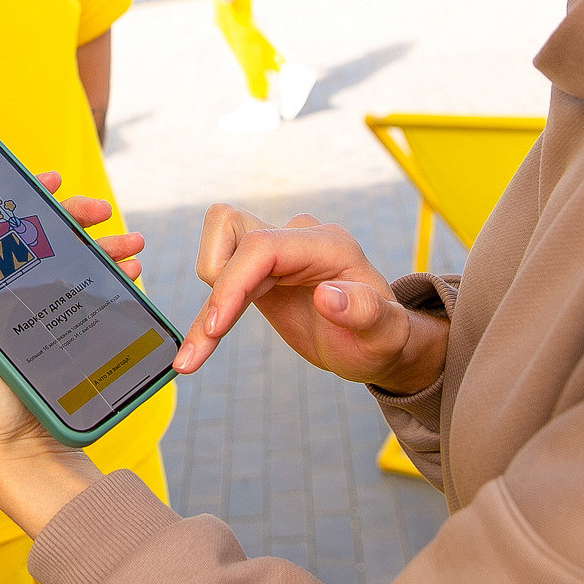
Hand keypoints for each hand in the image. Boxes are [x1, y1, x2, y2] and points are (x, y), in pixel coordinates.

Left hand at [0, 170, 134, 535]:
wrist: (25, 451)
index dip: (19, 196)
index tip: (44, 179)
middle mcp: (7, 291)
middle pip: (43, 234)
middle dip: (74, 213)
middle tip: (97, 208)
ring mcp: (41, 308)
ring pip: (75, 257)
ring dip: (105, 242)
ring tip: (130, 243)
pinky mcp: (69, 328)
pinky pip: (95, 289)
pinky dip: (116, 273)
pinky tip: (131, 270)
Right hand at [174, 203, 446, 392]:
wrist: (374, 340)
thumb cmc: (383, 337)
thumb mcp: (386, 335)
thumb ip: (366, 313)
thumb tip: (327, 296)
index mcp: (329, 245)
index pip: (263, 245)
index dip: (233, 281)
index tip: (216, 327)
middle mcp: (299, 237)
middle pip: (232, 232)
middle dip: (216, 289)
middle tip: (208, 342)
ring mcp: (278, 249)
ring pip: (219, 242)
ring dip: (208, 295)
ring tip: (204, 346)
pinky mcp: (261, 268)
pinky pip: (221, 270)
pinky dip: (207, 309)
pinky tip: (197, 351)